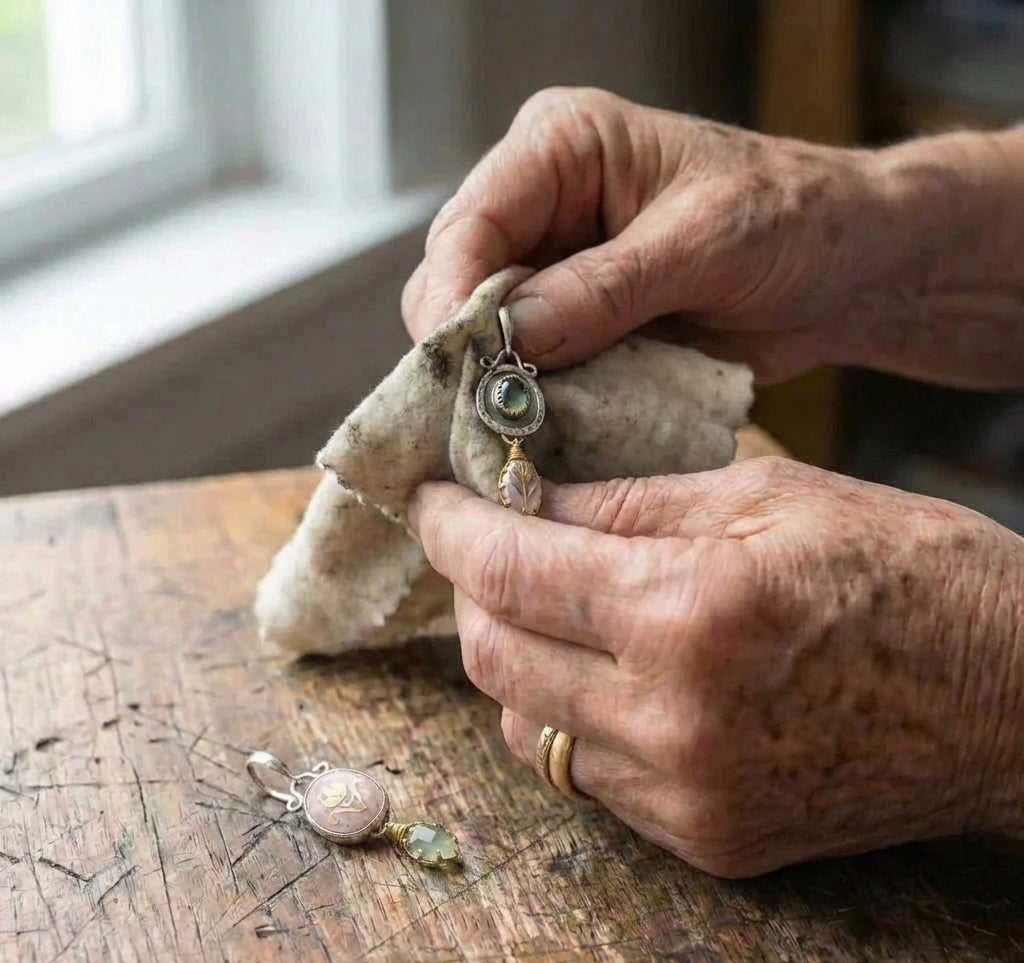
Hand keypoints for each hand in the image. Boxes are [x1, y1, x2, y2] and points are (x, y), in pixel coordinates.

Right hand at [403, 88, 1023, 388]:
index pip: (471, 222)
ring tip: (512, 432)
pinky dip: (534, 405)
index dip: (453, 296)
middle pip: (457, 283)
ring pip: (482, 337)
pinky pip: (529, 372)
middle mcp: (541, 208)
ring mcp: (553, 273)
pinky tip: (543, 432)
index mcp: (562, 149)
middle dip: (466, 351)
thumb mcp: (704, 242)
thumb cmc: (790, 219)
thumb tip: (512, 337)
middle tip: (483, 414)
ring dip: (496, 386)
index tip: (458, 365)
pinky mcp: (573, 328)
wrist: (841, 270)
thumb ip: (606, 288)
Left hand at [408, 458, 1023, 876]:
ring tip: (540, 604)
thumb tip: (529, 499)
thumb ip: (629, 504)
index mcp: (688, 611)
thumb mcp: (768, 497)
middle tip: (481, 543)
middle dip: (469, 590)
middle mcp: (671, 718)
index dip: (452, 527)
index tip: (431, 498)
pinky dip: (565, 715)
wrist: (1013, 701)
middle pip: (494, 657)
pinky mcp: (705, 838)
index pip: (510, 569)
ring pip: (526, 726)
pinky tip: (596, 670)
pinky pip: (585, 775)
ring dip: (510, 658)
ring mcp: (685, 794)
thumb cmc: (910, 573)